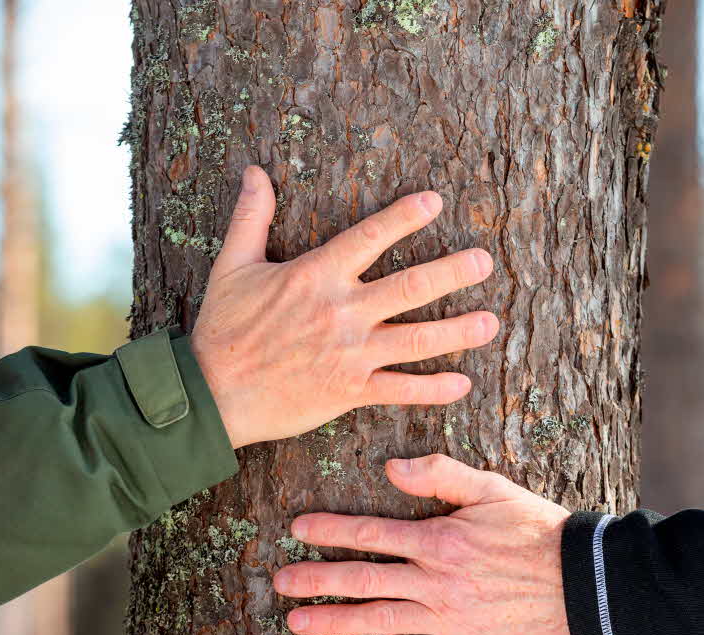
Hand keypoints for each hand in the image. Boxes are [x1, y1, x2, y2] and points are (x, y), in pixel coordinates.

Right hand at [190, 166, 498, 447]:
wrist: (213, 394)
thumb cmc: (222, 330)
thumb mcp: (232, 266)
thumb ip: (252, 217)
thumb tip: (256, 171)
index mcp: (317, 275)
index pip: (370, 236)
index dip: (406, 216)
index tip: (437, 201)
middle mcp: (342, 312)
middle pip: (412, 286)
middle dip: (454, 272)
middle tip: (486, 262)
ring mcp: (350, 354)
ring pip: (417, 339)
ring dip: (458, 331)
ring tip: (490, 322)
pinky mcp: (350, 392)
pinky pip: (401, 390)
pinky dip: (434, 389)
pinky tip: (463, 384)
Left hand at [274, 454, 571, 634]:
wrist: (586, 585)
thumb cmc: (539, 532)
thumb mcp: (493, 489)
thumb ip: (440, 474)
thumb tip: (390, 468)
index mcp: (438, 540)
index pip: (372, 533)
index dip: (331, 530)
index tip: (297, 530)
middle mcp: (434, 582)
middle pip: (364, 579)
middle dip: (317, 580)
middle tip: (279, 583)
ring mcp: (447, 621)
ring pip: (379, 621)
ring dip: (335, 623)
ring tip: (297, 624)